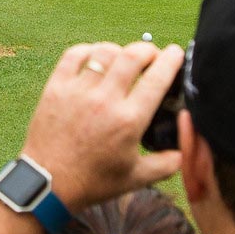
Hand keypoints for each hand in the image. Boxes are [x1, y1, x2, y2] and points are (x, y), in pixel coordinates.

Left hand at [21, 41, 183, 210]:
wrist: (48, 183)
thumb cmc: (93, 182)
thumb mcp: (136, 178)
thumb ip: (167, 164)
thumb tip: (186, 150)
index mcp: (129, 120)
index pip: (157, 78)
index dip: (171, 60)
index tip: (176, 52)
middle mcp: (105, 100)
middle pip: (132, 56)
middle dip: (148, 49)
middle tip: (153, 54)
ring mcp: (78, 91)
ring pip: (104, 52)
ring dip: (120, 50)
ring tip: (124, 58)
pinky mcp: (56, 87)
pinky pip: (74, 55)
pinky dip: (89, 50)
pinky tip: (96, 57)